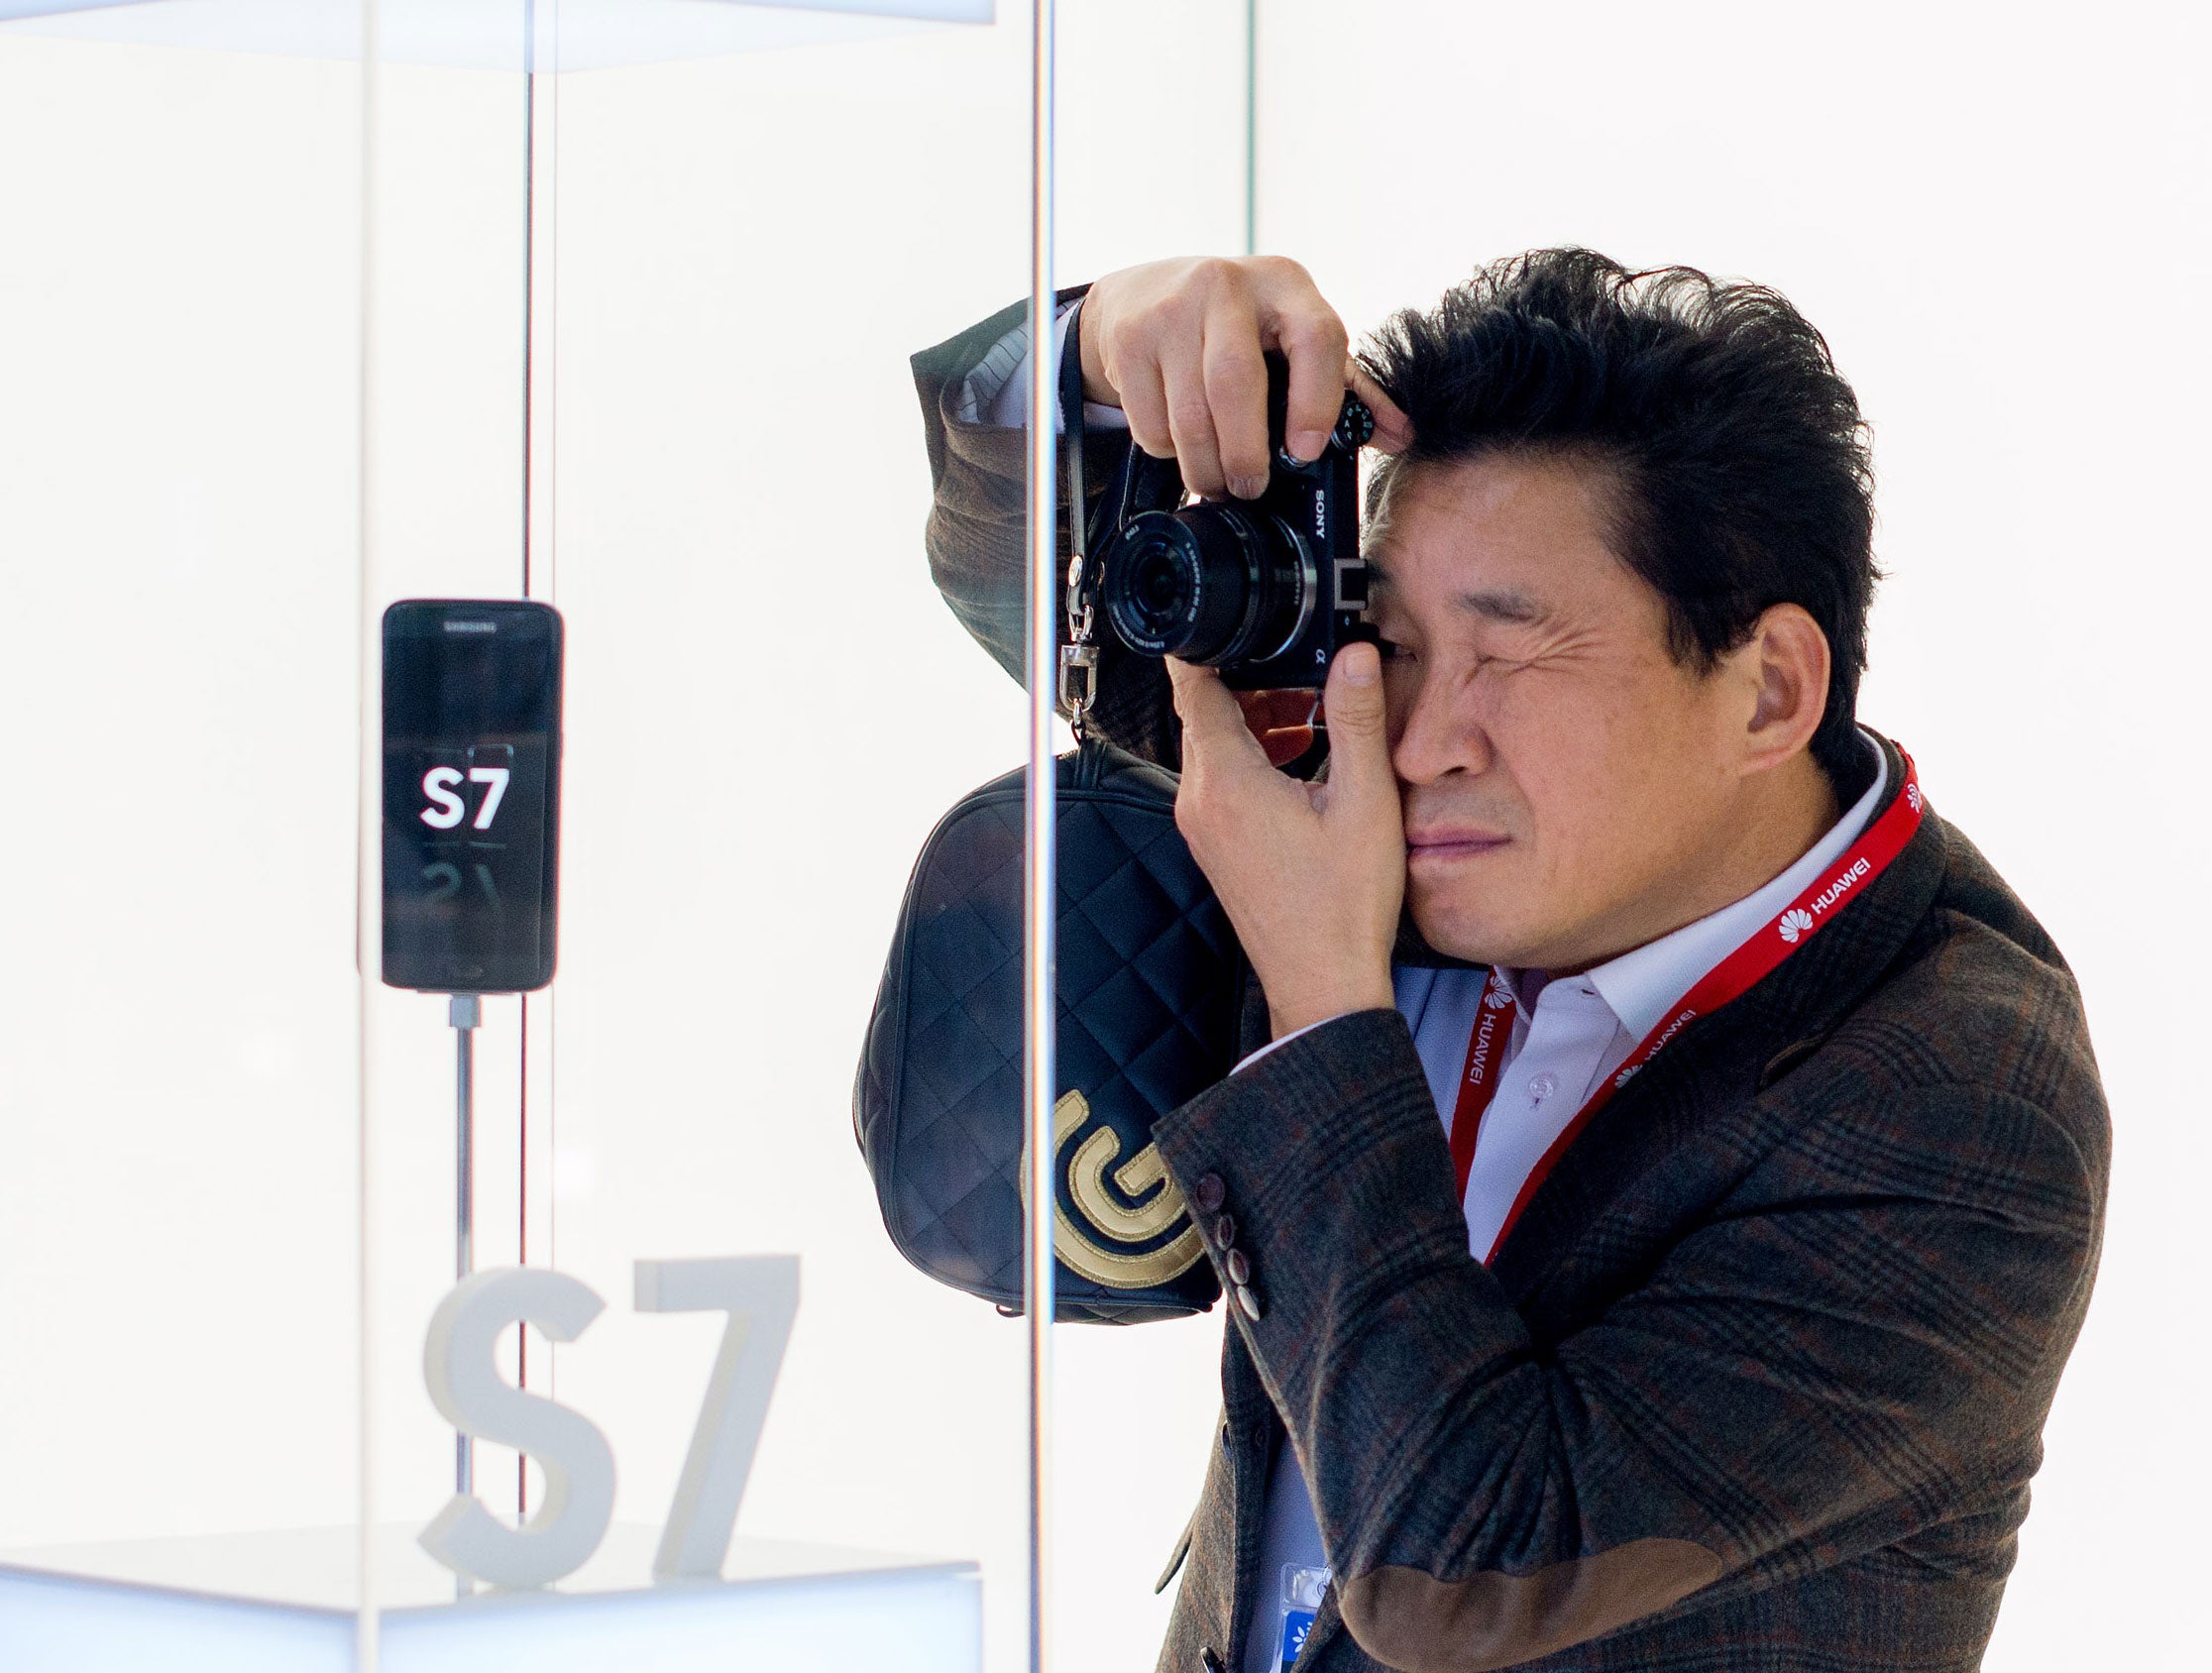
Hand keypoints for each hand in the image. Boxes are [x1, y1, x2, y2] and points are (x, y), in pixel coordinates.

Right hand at [1080, 255, 1412, 498]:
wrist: (1146, 292)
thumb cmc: (1238, 324)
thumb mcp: (1294, 337)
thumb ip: (1348, 387)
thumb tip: (1400, 435)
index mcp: (1286, 284)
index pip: (1315, 337)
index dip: (1317, 400)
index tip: (1307, 451)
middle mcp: (1226, 286)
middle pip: (1235, 383)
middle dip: (1245, 452)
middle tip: (1252, 487)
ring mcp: (1170, 310)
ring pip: (1188, 413)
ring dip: (1205, 467)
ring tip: (1219, 483)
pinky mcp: (1129, 340)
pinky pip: (1151, 422)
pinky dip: (1168, 451)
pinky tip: (1182, 447)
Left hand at [1168, 643, 1403, 1038]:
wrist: (1323, 981)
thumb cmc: (1342, 906)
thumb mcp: (1365, 802)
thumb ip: (1357, 720)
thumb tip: (1354, 655)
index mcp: (1226, 781)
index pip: (1195, 687)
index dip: (1210, 646)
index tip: (1232, 621)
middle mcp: (1200, 801)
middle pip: (1204, 713)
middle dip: (1250, 682)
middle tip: (1304, 673)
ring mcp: (1202, 826)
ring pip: (1214, 746)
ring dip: (1256, 720)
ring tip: (1312, 717)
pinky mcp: (1214, 845)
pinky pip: (1221, 779)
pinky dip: (1253, 757)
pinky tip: (1302, 763)